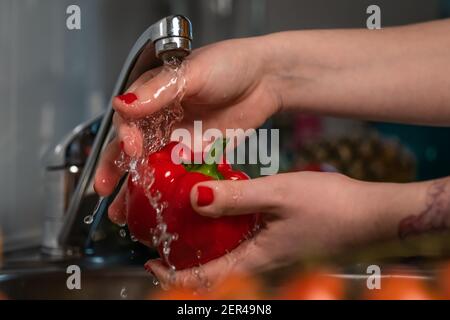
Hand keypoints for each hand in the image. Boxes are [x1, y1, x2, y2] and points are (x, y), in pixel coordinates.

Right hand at [94, 36, 281, 220]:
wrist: (265, 79)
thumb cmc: (228, 64)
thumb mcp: (192, 70)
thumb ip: (158, 89)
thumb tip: (123, 104)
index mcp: (153, 95)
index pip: (128, 118)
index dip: (124, 134)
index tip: (130, 148)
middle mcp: (161, 118)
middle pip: (131, 147)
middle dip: (115, 168)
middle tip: (103, 188)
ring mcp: (178, 139)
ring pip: (150, 165)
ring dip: (135, 187)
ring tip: (122, 210)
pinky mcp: (196, 155)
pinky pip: (178, 175)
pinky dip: (167, 191)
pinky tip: (159, 206)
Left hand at [145, 171, 394, 289]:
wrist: (371, 213)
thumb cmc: (331, 206)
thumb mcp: (278, 194)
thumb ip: (236, 196)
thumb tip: (195, 197)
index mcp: (256, 258)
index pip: (206, 279)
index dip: (174, 275)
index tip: (151, 260)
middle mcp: (261, 261)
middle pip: (213, 270)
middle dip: (184, 258)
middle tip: (164, 235)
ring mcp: (271, 252)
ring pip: (227, 254)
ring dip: (203, 242)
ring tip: (186, 220)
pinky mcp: (279, 239)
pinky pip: (243, 241)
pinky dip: (225, 230)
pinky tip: (224, 208)